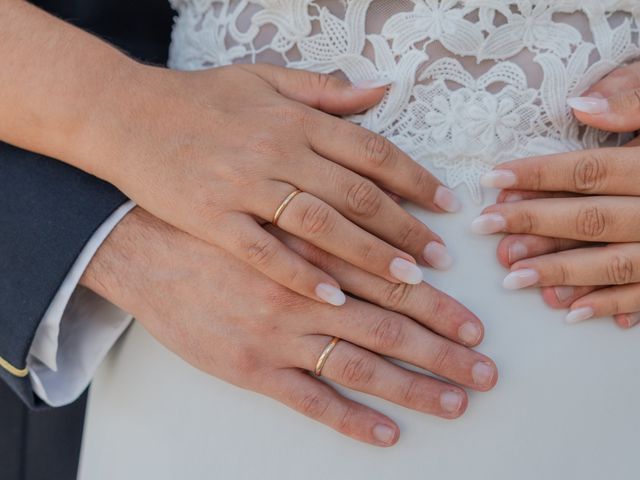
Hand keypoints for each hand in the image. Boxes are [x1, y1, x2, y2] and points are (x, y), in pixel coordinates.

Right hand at [79, 63, 459, 306]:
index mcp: (296, 119)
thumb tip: (382, 91)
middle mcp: (278, 152)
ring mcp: (245, 187)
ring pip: (322, 226)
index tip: (447, 207)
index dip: (416, 180)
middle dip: (406, 227)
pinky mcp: (214, 220)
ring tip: (409, 281)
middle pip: (358, 195)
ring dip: (369, 255)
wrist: (126, 116)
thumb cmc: (199, 100)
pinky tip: (335, 300)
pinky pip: (264, 253)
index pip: (373, 152)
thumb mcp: (264, 80)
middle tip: (442, 259)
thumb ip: (325, 91)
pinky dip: (301, 275)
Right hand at [82, 208, 496, 446]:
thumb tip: (368, 187)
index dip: (439, 304)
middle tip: (486, 371)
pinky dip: (350, 419)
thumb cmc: (211, 218)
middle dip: (443, 350)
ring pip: (360, 365)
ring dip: (413, 387)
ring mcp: (279, 335)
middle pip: (390, 326)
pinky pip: (308, 400)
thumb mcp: (267, 194)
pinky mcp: (250, 368)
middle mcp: (306, 295)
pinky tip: (386, 434)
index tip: (476, 324)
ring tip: (456, 402)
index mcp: (314, 251)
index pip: (392, 282)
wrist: (144, 247)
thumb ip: (322, 194)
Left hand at [472, 60, 639, 327]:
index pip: (590, 172)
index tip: (491, 179)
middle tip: (485, 227)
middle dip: (534, 224)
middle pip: (592, 219)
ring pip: (615, 263)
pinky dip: (613, 304)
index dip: (537, 175)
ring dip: (562, 272)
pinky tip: (571, 311)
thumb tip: (580, 105)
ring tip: (512, 277)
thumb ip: (634, 99)